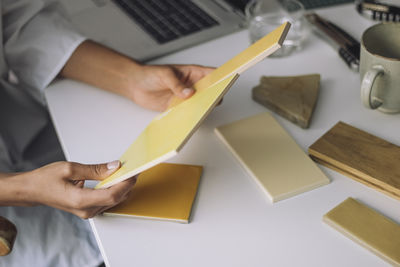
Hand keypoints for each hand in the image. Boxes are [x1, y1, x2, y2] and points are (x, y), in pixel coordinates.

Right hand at [2, 161, 135, 218]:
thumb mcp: (70, 168)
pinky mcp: (87, 210)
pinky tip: (115, 179)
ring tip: (124, 172)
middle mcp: (85, 210)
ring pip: (113, 201)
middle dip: (126, 184)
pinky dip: (113, 190)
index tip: (133, 172)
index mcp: (80, 200)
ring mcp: (87, 212)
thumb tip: (114, 167)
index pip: (112, 195)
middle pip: (115, 199)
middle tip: (132, 169)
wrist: (32, 190)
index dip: (126, 184)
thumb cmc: (46, 179)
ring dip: (121, 187)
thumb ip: (95, 169)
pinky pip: (106, 202)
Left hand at [61, 41, 213, 110]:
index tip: (227, 84)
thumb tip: (189, 93)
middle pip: (209, 92)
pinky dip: (190, 117)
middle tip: (214, 103)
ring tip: (202, 114)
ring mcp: (185, 97)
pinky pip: (187, 113)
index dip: (221, 79)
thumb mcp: (164, 75)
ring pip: (200, 104)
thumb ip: (176, 84)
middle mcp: (192, 86)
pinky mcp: (177, 108)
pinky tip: (190, 120)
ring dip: (201, 109)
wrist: (135, 85)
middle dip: (214, 97)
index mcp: (192, 73)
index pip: (212, 75)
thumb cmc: (150, 74)